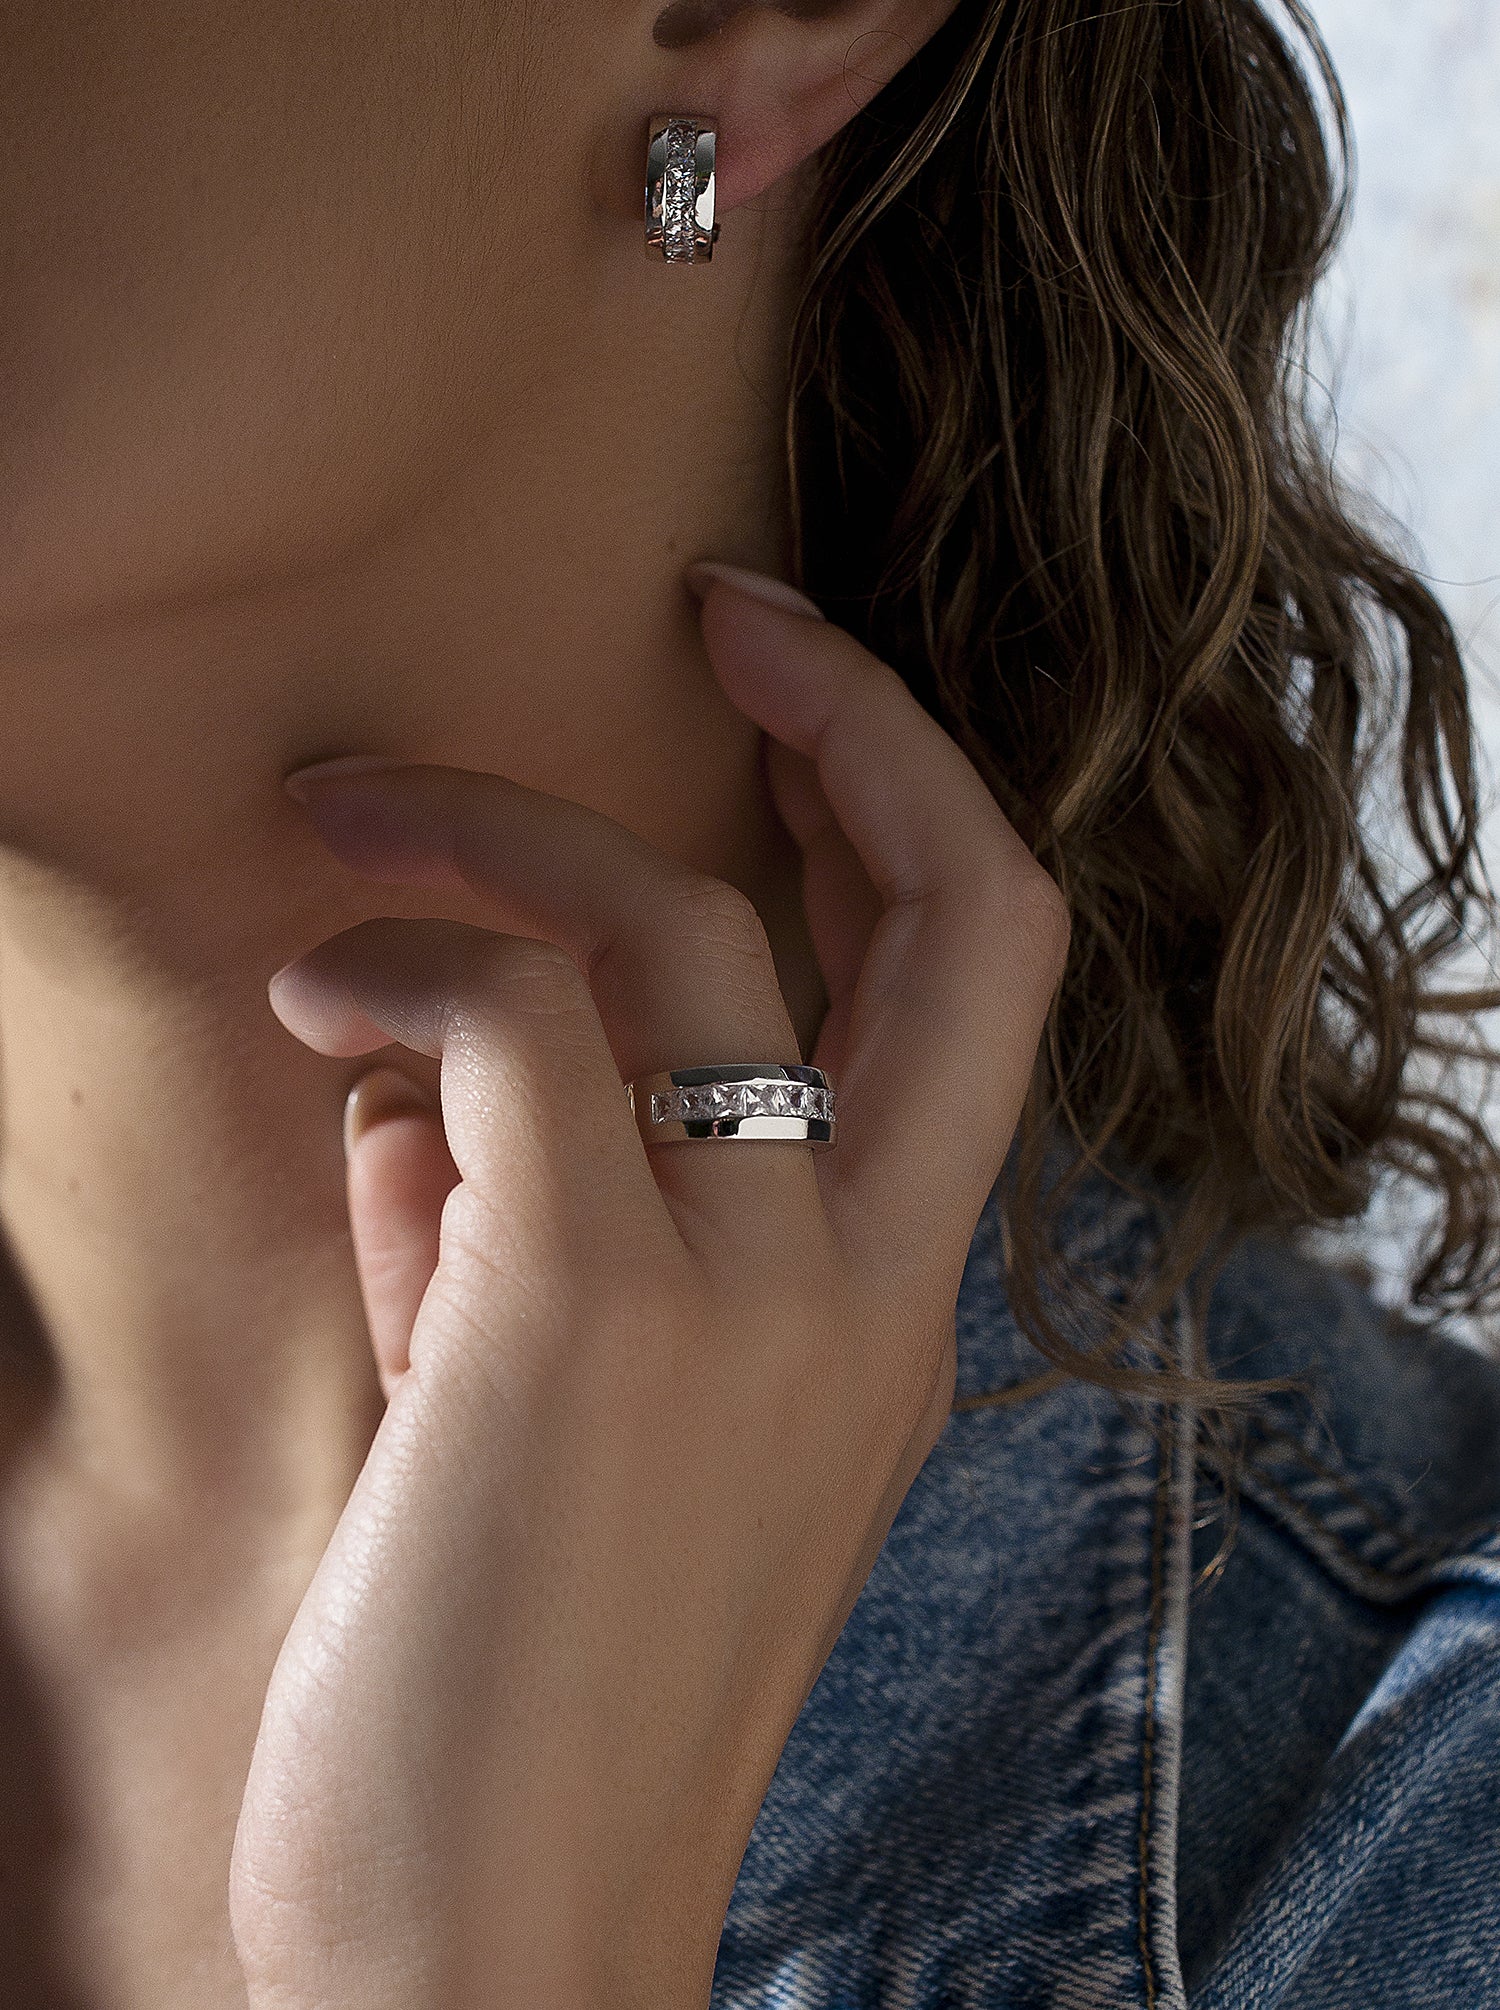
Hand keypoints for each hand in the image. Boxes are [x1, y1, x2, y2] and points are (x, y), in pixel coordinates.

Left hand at [228, 569, 1068, 2009]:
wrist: (490, 1955)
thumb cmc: (522, 1694)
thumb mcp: (585, 1432)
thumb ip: (535, 1230)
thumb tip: (427, 1069)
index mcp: (891, 1312)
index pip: (984, 987)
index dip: (908, 801)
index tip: (788, 688)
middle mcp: (865, 1281)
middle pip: (969, 908)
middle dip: (855, 714)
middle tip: (716, 609)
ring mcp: (750, 1292)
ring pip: (675, 924)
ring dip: (492, 836)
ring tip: (336, 840)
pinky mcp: (587, 1315)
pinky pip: (511, 1030)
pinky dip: (403, 974)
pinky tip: (304, 1007)